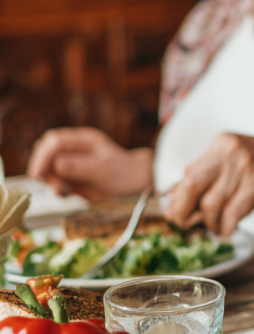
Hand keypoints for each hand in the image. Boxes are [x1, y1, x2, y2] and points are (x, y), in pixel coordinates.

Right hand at [27, 128, 152, 198]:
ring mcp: (72, 162)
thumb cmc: (125, 173)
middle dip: (45, 170)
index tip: (38, 173)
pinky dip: (56, 187)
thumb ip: (79, 166)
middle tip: (56, 186)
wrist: (136, 185)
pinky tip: (66, 193)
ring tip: (64, 191)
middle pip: (46, 154)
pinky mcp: (71, 176)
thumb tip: (57, 164)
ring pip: (48, 169)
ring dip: (50, 181)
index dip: (43, 156)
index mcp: (83, 140)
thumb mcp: (103, 170)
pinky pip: (55, 181)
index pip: (54, 141)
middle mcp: (75, 149)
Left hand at [162, 134, 253, 234]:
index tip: (176, 213)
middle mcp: (232, 151)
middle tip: (184, 225)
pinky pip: (229, 214)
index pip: (189, 172)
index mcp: (224, 142)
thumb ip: (212, 173)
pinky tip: (229, 229)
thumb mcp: (240, 162)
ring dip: (210, 223)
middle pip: (191, 185)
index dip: (178, 197)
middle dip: (182, 211)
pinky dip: (225, 227)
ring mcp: (246, 168)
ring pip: (210, 204)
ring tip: (218, 227)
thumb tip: (176, 195)